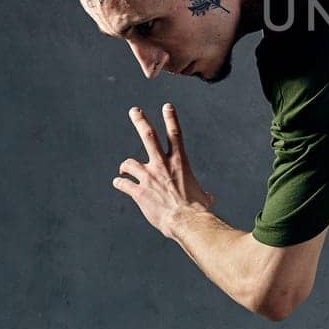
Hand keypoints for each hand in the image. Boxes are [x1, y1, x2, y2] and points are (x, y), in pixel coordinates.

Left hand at [113, 104, 216, 237]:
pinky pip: (123, 183)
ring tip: (123, 169)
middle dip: (140, 121)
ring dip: (125, 166)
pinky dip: (120, 182)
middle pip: (149, 136)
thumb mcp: (202, 198)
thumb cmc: (198, 211)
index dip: (171, 118)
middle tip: (134, 110)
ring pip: (129, 162)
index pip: (175, 134)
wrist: (186, 221)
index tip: (167, 106)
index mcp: (180, 163)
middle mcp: (162, 165)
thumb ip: (203, 195)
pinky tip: (120, 183)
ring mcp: (149, 177)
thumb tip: (209, 199)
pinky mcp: (139, 192)